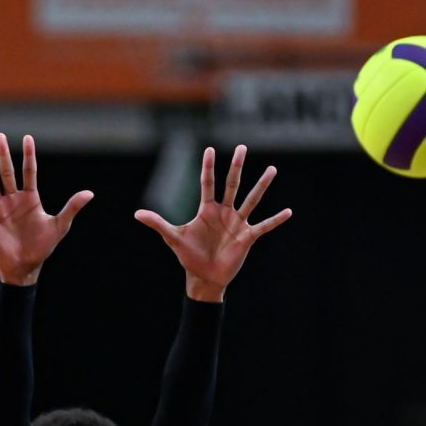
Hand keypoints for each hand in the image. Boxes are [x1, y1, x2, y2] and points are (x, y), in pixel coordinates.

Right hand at [0, 133, 91, 285]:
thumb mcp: (59, 226)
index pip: (29, 171)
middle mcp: (13, 199)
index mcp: (30, 198)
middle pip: (7, 172)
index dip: (28, 155)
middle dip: (3, 154)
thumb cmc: (42, 247)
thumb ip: (71, 208)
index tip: (27, 138)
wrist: (24, 267)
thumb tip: (90, 193)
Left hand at [135, 145, 291, 303]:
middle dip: (237, 166)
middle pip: (232, 184)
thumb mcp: (173, 238)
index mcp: (207, 209)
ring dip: (261, 186)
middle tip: (242, 147)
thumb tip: (136, 214)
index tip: (210, 149)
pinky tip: (288, 212)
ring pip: (251, 200)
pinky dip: (275, 220)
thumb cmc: (189, 256)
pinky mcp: (247, 237)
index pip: (208, 183)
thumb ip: (158, 223)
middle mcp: (224, 212)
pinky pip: (263, 226)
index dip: (208, 167)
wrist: (203, 277)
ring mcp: (237, 223)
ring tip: (272, 170)